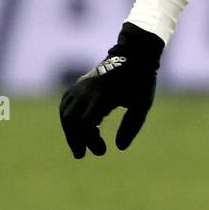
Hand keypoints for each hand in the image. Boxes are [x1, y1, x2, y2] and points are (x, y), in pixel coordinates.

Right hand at [59, 22, 163, 158]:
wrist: (134, 55)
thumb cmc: (141, 81)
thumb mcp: (143, 104)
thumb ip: (131, 126)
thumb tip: (119, 147)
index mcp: (103, 96)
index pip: (83, 123)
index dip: (87, 141)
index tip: (101, 151)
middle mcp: (87, 90)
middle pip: (70, 120)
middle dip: (75, 139)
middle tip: (83, 154)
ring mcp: (81, 86)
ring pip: (65, 112)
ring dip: (71, 130)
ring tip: (82, 143)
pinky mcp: (80, 83)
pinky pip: (66, 103)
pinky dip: (68, 117)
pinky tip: (80, 127)